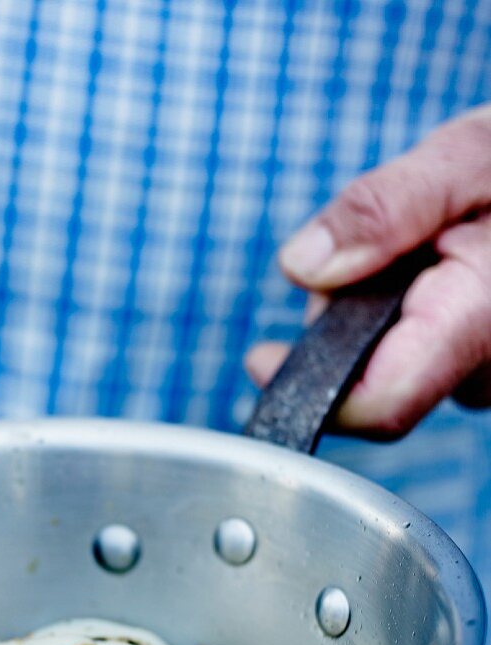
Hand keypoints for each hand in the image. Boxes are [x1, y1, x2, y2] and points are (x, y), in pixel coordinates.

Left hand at [246, 105, 490, 436]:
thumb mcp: (463, 157)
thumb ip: (384, 208)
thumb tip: (302, 267)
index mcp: (480, 321)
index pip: (382, 402)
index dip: (313, 390)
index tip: (261, 360)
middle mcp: (486, 370)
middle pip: (372, 378)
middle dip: (344, 317)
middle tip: (371, 244)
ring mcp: (482, 377)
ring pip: (389, 366)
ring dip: (372, 310)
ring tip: (411, 246)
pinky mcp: (473, 370)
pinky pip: (415, 358)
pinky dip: (398, 314)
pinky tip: (424, 271)